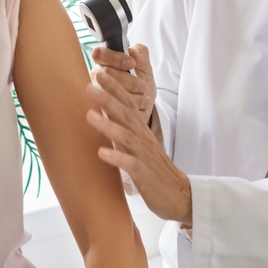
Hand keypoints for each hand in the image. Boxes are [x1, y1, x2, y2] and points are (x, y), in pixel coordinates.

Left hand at [85, 76, 191, 224]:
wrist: (179, 194)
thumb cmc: (155, 169)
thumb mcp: (141, 144)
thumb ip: (126, 128)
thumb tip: (106, 112)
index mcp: (141, 131)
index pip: (128, 104)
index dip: (115, 88)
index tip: (100, 72)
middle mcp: (142, 139)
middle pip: (125, 114)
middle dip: (108, 98)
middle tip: (90, 84)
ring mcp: (144, 156)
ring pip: (126, 136)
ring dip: (107, 125)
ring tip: (89, 115)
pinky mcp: (144, 175)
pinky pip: (130, 164)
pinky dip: (117, 157)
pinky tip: (101, 152)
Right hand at [90, 44, 156, 126]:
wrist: (144, 104)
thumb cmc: (141, 82)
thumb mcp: (145, 66)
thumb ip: (142, 54)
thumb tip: (135, 52)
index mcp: (104, 61)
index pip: (100, 53)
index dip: (115, 58)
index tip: (131, 63)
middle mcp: (97, 76)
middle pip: (105, 74)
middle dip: (128, 80)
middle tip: (142, 86)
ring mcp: (97, 93)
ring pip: (108, 93)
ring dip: (131, 95)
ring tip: (144, 97)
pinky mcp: (102, 111)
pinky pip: (113, 110)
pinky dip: (131, 108)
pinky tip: (141, 108)